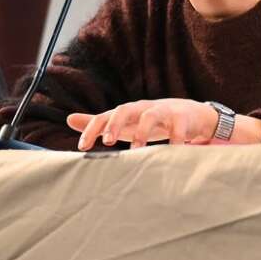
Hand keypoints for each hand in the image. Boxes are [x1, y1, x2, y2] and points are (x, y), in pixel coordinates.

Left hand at [66, 98, 223, 150]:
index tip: (82, 147)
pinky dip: (175, 138)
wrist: (191, 114)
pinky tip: (172, 151)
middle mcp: (143, 108)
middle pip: (125, 109)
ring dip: (143, 131)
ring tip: (137, 150)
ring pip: (151, 115)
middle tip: (109, 142)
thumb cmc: (152, 121)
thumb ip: (100, 122)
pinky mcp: (183, 117)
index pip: (105, 116)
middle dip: (115, 124)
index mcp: (128, 112)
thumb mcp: (125, 123)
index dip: (92, 129)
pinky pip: (179, 127)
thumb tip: (69, 119)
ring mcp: (164, 110)